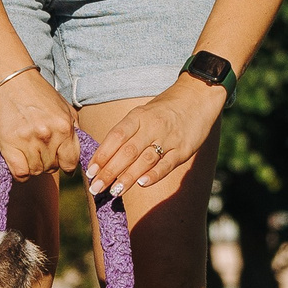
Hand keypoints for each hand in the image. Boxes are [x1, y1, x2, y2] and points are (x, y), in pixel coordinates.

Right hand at [0, 67, 80, 178]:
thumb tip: (77, 150)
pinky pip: (20, 173)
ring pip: (36, 171)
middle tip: (41, 149)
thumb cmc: (39, 93)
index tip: (60, 161)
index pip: (71, 163)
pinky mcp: (9, 144)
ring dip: (34, 165)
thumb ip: (74, 129)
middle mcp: (48, 136)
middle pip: (52, 168)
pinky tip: (20, 162)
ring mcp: (28, 141)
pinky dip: (22, 172)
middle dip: (48, 162)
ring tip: (29, 151)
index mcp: (65, 128)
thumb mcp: (65, 108)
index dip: (66, 164)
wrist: (13, 80)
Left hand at [84, 77, 222, 200]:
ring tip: (114, 191)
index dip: (101, 155)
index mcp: (138, 116)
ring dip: (128, 177)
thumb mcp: (143, 113)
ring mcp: (169, 138)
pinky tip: (142, 184)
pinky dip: (154, 175)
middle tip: (95, 188)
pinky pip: (167, 164)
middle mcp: (152, 126)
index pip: (116, 137)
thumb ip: (127, 133)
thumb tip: (104, 157)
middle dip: (109, 172)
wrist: (198, 96)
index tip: (89, 172)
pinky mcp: (184, 149)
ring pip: (144, 160)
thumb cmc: (164, 109)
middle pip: (127, 152)